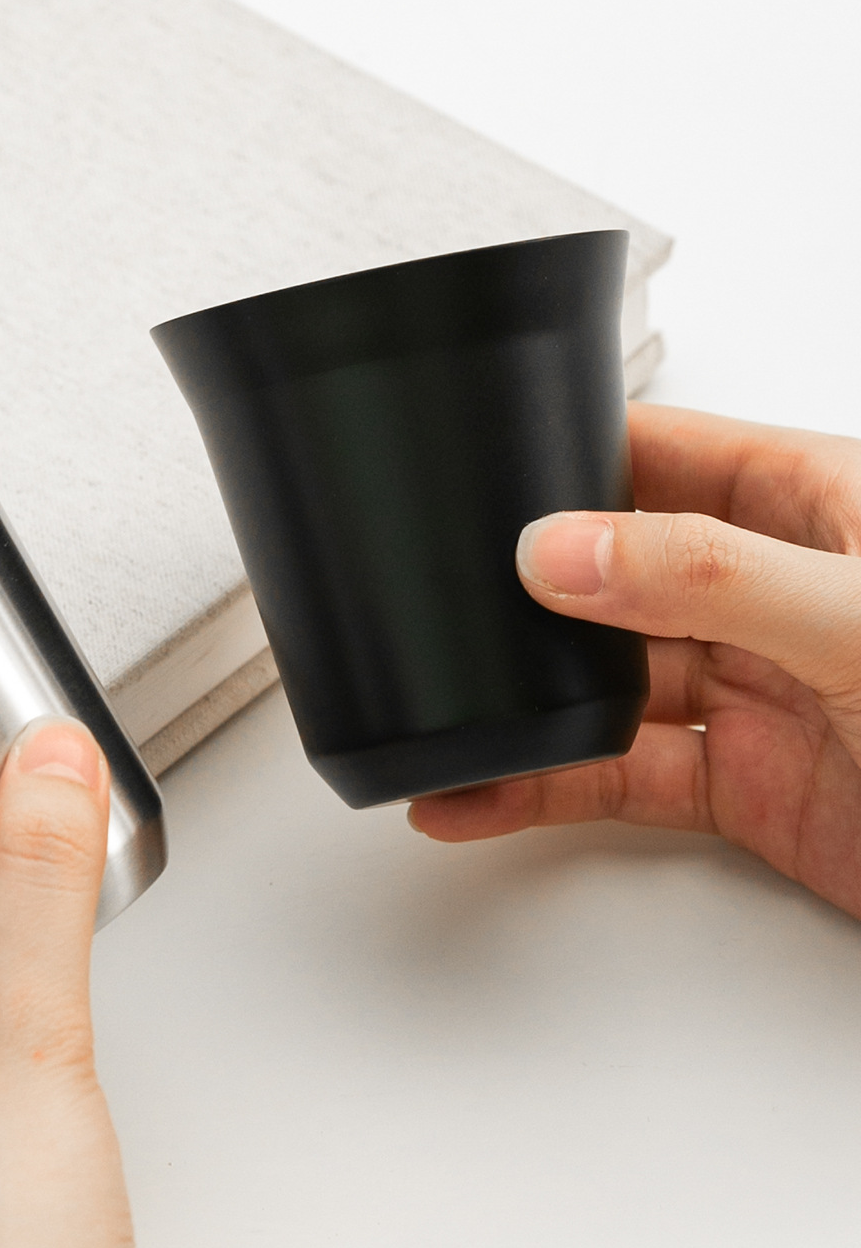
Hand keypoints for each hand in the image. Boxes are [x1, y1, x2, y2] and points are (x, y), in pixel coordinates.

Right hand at [410, 403, 860, 916]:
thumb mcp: (856, 617)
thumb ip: (705, 574)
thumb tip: (559, 548)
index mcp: (816, 509)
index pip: (667, 452)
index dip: (571, 456)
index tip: (477, 474)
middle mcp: (771, 593)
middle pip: (615, 573)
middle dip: (524, 591)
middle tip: (429, 603)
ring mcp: (751, 690)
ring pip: (603, 683)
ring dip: (518, 703)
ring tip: (436, 715)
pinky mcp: (738, 785)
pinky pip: (615, 776)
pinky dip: (540, 788)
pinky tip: (476, 794)